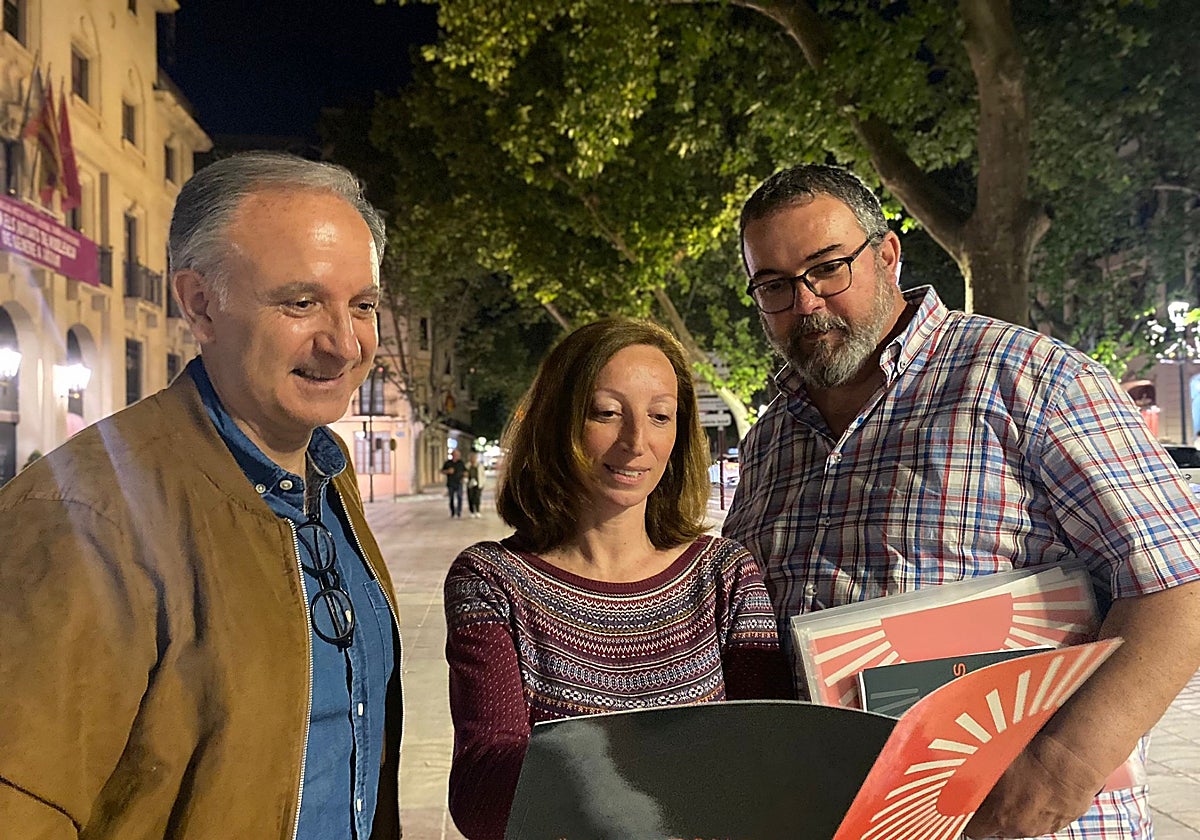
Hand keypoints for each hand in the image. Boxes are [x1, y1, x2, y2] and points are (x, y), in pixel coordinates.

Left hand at [965, 732, 1103, 837]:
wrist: (1070, 762)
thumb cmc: (1033, 759)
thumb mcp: (991, 761)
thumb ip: (974, 776)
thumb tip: (959, 776)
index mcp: (999, 816)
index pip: (975, 829)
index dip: (970, 816)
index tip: (969, 805)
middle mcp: (1020, 827)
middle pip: (999, 827)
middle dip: (995, 811)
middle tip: (996, 790)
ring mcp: (1043, 826)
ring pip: (1022, 823)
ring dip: (1019, 809)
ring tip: (1022, 784)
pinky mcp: (1062, 821)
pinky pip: (1045, 818)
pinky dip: (1041, 807)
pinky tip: (1040, 787)